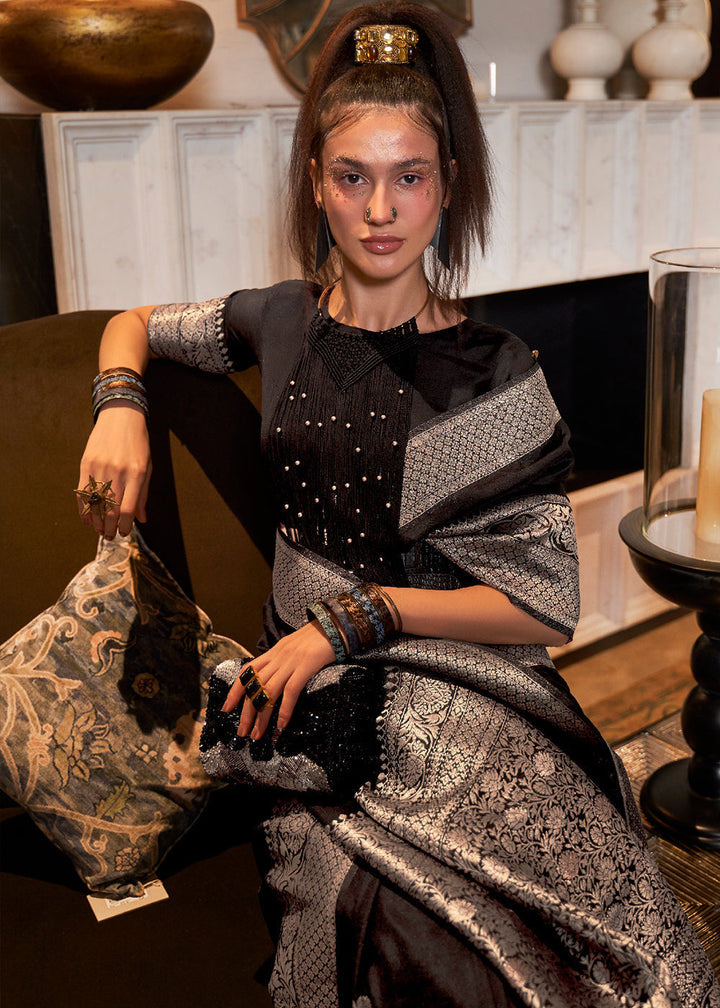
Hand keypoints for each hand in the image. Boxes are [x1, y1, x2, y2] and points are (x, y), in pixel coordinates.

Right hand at [76, 402, 151, 538]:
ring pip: (95, 503)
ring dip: (96, 521)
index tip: (124, 533)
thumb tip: (141, 519)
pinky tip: (87, 519)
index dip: (125, 525)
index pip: (128, 508)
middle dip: (109, 527)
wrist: (121, 416)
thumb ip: (143, 494)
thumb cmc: (138, 444)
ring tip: (99, 531)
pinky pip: (82, 491)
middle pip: (110, 509)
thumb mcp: (148, 467)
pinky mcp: (86, 463)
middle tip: (109, 536)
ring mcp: (100, 467)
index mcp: (137, 473)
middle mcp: (118, 471)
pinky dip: (83, 508)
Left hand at [221, 621, 334, 739]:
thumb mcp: (292, 647)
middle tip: (242, 732)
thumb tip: (273, 679)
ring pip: (268, 692)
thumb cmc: (316, 638)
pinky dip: (284, 710)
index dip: (234, 691)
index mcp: (273, 653)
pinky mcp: (305, 667)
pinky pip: (291, 691)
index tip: (226, 709)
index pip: (246, 672)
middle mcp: (277, 658)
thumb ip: (281, 661)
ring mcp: (290, 662)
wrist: (334, 625)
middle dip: (246, 712)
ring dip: (261, 717)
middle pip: (255, 687)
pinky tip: (281, 725)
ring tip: (257, 735)